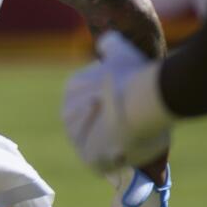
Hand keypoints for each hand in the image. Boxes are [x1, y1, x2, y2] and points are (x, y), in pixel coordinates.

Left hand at [63, 32, 172, 172]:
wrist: (140, 98)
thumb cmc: (134, 75)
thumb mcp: (120, 51)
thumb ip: (110, 46)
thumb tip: (106, 42)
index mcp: (72, 90)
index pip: (91, 104)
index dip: (113, 109)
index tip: (131, 108)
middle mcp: (67, 113)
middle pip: (92, 126)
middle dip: (111, 128)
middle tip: (135, 123)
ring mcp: (76, 138)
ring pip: (98, 145)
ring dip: (113, 144)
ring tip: (132, 135)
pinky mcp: (88, 159)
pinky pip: (103, 164)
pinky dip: (115, 161)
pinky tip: (127, 150)